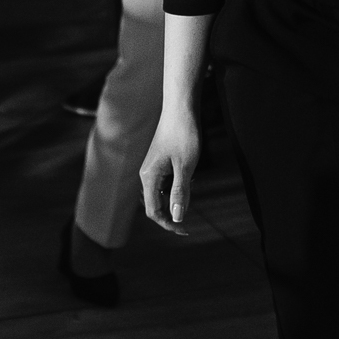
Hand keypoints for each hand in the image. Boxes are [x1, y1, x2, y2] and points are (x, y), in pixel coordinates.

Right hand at [139, 107, 199, 235]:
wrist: (181, 108)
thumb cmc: (184, 135)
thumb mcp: (186, 166)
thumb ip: (180, 193)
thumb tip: (177, 218)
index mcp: (149, 178)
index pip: (153, 211)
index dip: (168, 224)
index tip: (185, 230)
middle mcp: (146, 174)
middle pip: (155, 205)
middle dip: (171, 215)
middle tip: (189, 223)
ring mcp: (152, 167)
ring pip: (161, 193)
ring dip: (175, 199)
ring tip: (191, 187)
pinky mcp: (159, 161)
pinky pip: (165, 182)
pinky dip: (176, 186)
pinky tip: (189, 176)